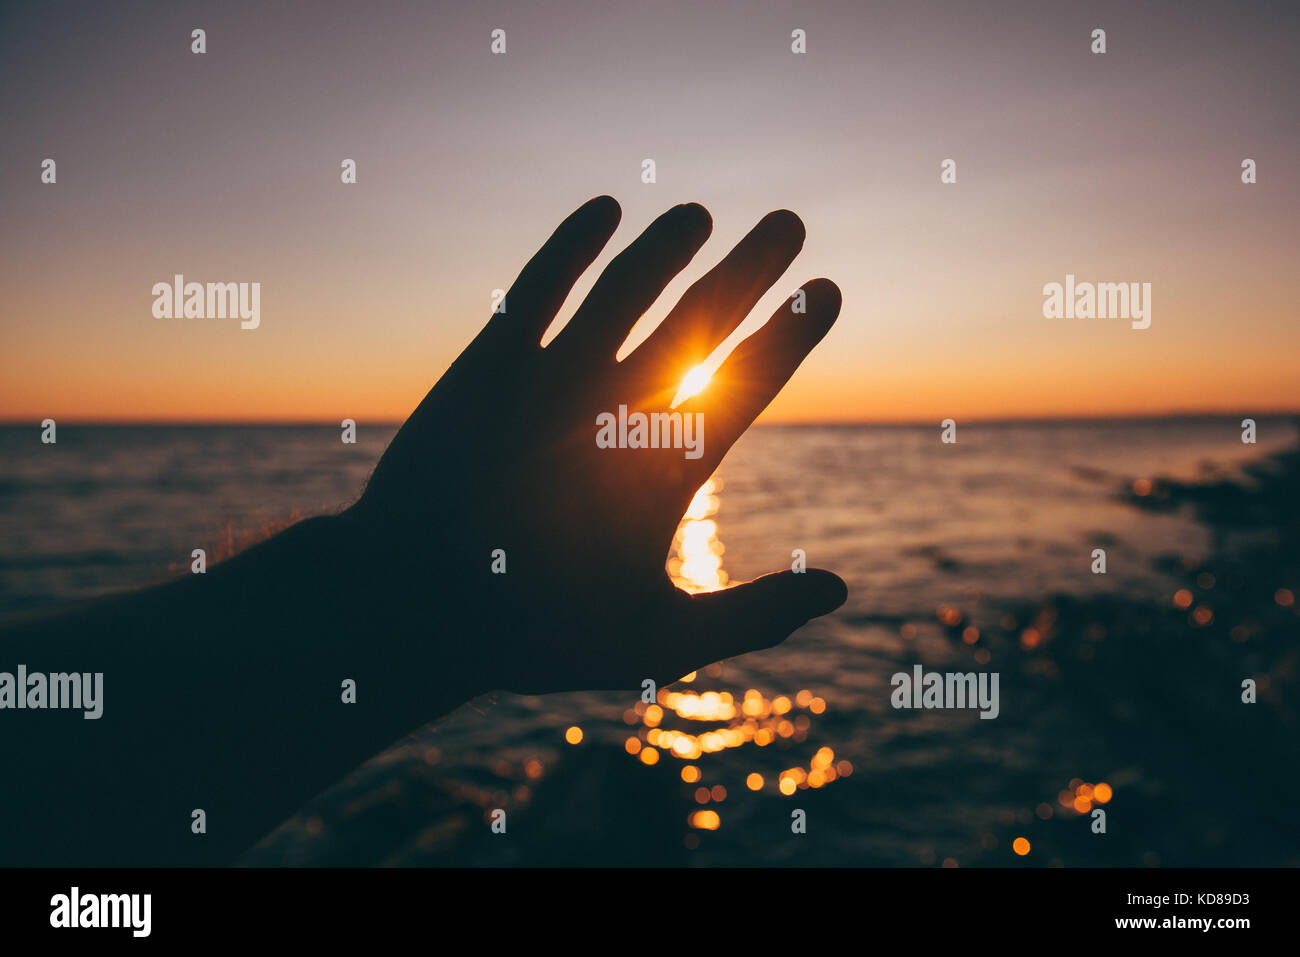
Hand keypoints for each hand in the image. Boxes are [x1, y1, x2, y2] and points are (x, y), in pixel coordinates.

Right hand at [351, 196, 846, 694]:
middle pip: (697, 327)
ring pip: (623, 300)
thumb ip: (751, 617)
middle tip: (789, 223)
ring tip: (702, 215)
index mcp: (665, 469)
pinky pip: (538, 296)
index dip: (786, 338)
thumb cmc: (536, 636)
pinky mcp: (494, 369)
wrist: (420, 616)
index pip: (742, 385)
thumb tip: (841, 591)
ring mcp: (557, 386)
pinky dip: (570, 253)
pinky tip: (608, 211)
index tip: (826, 292)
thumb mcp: (658, 637)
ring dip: (661, 254)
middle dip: (743, 275)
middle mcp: (619, 417)